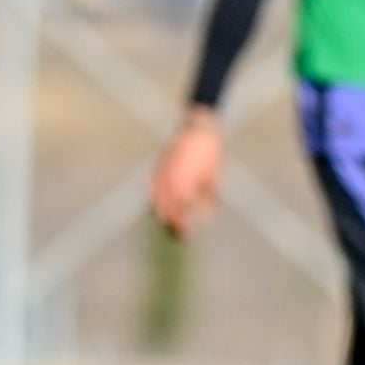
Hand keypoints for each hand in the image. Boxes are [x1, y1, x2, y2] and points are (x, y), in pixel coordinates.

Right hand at [151, 112, 222, 240]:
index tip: (186, 234)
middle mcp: (169, 180)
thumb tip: (202, 219)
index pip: (178, 213)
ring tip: (168, 222)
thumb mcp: (212, 181)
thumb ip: (206, 201)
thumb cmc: (209, 156)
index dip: (181, 226)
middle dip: (171, 223)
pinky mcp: (158, 165)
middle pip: (164, 209)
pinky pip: (152, 186)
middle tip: (179, 233)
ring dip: (161, 212)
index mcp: (183, 185)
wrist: (198, 129)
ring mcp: (160, 172)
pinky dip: (154, 197)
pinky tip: (159, 204)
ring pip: (154, 199)